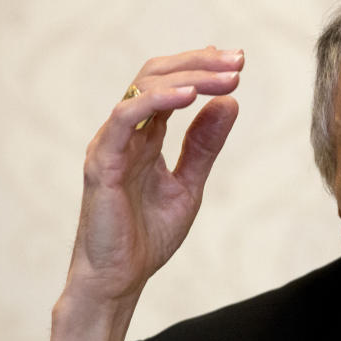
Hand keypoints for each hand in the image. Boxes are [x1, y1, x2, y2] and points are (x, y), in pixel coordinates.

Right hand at [69, 46, 241, 302]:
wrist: (120, 279)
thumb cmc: (146, 235)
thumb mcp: (190, 184)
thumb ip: (204, 145)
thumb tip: (229, 102)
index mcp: (145, 136)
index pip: (171, 84)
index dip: (202, 68)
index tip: (238, 63)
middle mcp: (126, 132)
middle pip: (157, 76)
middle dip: (200, 63)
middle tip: (238, 61)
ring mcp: (111, 144)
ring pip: (144, 88)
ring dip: (188, 76)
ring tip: (226, 76)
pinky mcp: (102, 162)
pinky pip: (125, 118)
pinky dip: (157, 100)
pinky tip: (190, 96)